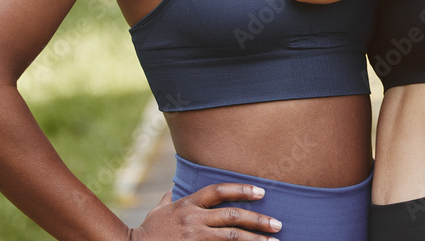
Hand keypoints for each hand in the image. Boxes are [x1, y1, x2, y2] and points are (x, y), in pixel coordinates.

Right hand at [129, 184, 282, 239]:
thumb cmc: (147, 232)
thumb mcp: (158, 212)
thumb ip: (168, 200)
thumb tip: (171, 192)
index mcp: (188, 204)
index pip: (219, 191)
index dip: (241, 189)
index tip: (261, 192)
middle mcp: (194, 219)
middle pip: (233, 216)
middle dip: (258, 220)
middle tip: (278, 223)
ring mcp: (195, 237)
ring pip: (232, 237)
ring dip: (256, 240)